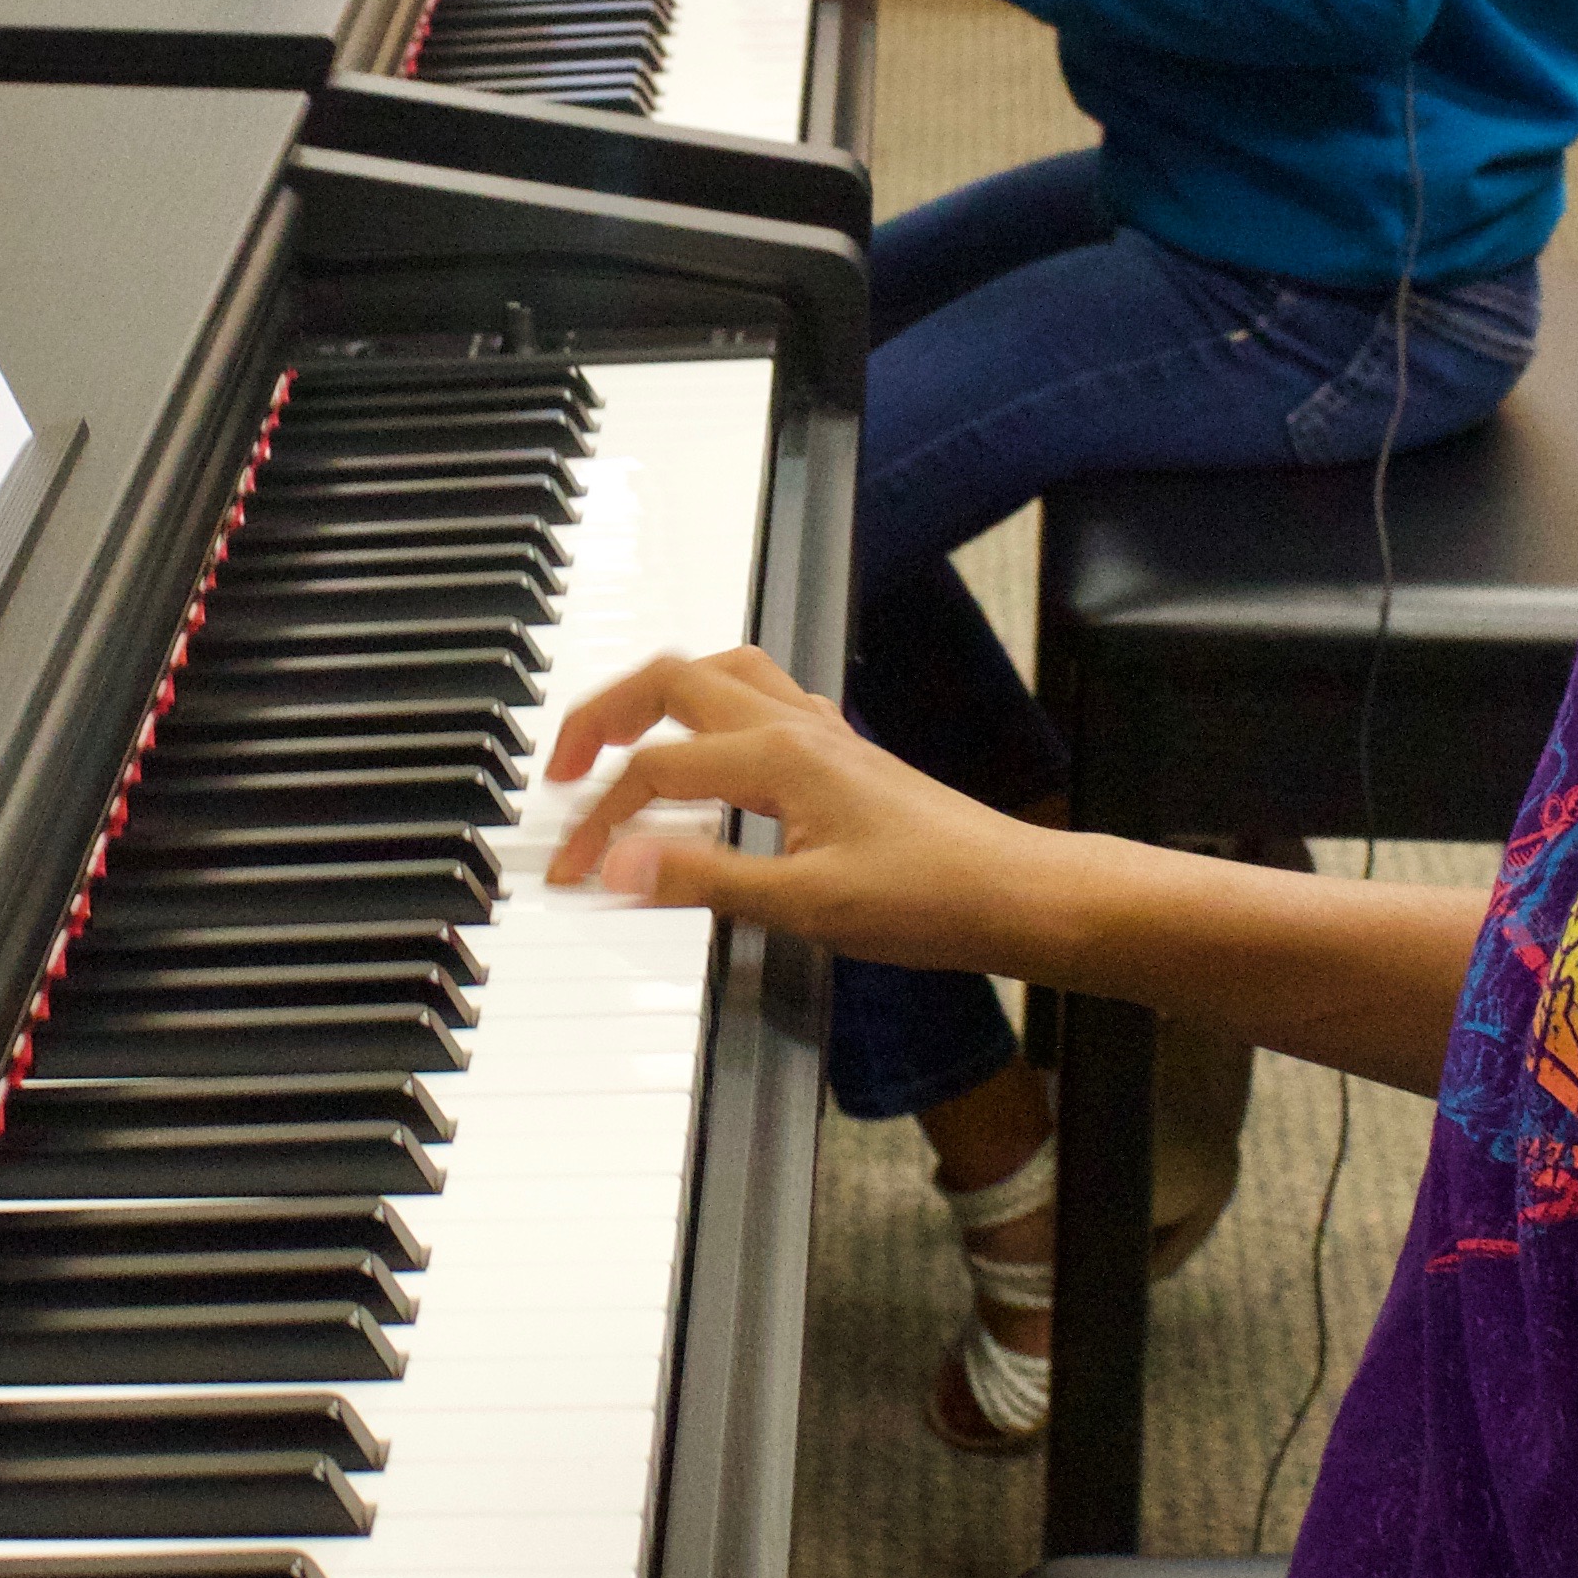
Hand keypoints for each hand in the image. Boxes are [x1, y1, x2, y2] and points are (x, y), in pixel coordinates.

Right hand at [542, 645, 1042, 969]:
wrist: (1017, 893)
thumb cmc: (933, 899)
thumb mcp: (806, 906)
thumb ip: (704, 880)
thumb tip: (618, 863)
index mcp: (779, 756)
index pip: (654, 772)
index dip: (599, 823)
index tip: (571, 872)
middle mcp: (796, 728)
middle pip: (672, 679)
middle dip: (603, 714)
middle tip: (561, 766)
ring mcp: (821, 734)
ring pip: (718, 672)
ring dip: (656, 695)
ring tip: (615, 739)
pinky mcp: (840, 753)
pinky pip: (758, 698)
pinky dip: (708, 713)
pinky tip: (709, 757)